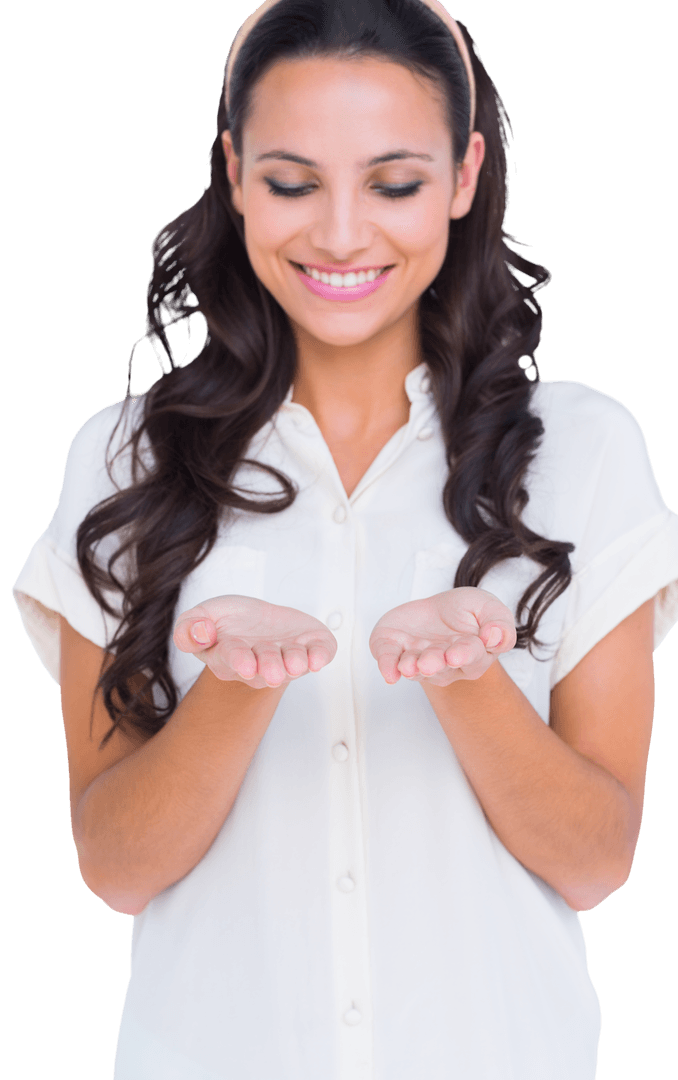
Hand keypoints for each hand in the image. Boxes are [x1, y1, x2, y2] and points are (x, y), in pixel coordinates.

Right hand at [173, 595, 337, 688]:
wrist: (259, 621)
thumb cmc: (230, 622)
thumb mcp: (201, 616)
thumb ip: (188, 628)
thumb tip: (201, 632)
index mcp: (230, 657)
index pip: (233, 659)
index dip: (240, 660)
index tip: (246, 665)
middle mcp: (261, 664)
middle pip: (266, 667)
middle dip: (271, 666)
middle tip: (274, 671)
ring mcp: (287, 658)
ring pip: (293, 663)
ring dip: (296, 662)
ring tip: (296, 661)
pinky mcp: (310, 647)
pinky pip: (319, 654)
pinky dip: (322, 655)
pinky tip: (319, 658)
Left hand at [369, 587, 515, 686]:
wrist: (436, 609)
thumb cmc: (466, 611)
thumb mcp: (488, 607)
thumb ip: (499, 622)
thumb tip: (494, 636)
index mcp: (474, 654)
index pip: (472, 656)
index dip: (464, 655)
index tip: (456, 654)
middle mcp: (446, 664)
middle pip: (442, 666)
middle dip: (434, 663)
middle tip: (429, 662)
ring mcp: (419, 661)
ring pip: (416, 668)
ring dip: (411, 667)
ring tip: (408, 666)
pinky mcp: (395, 652)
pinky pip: (390, 661)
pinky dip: (387, 666)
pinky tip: (389, 673)